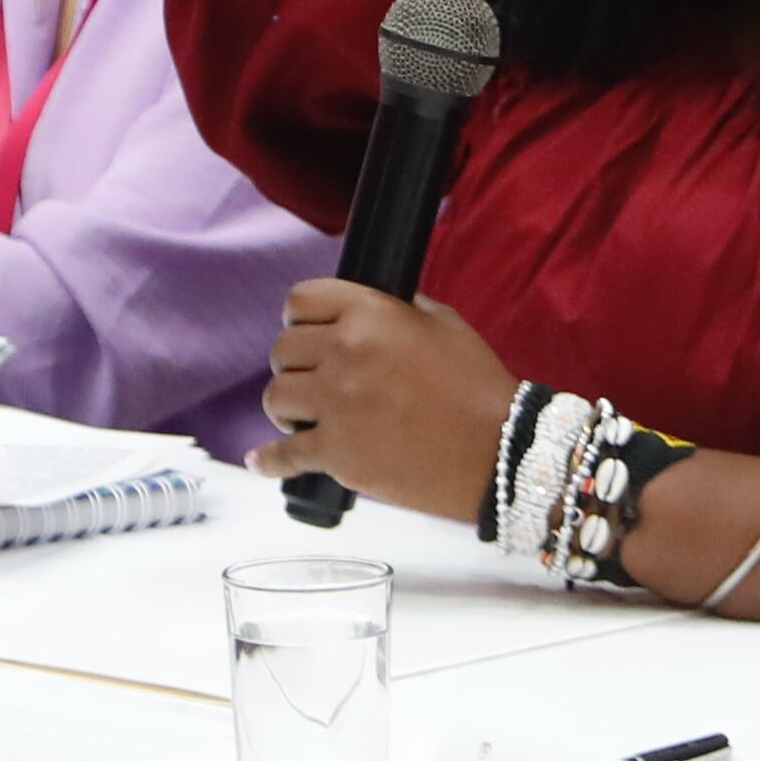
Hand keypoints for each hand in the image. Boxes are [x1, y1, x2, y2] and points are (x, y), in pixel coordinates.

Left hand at [247, 285, 516, 522]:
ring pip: (275, 396)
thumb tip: (365, 309)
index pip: (302, 300)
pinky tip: (262, 461)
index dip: (300, 316)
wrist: (497, 451)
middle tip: (313, 378)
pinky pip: (283, 454)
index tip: (305, 330)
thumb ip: (396, 309)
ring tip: (304, 414)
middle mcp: (346, 353)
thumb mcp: (443, 323)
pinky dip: (269, 460)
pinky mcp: (336, 454)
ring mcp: (336, 405)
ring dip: (287, 405)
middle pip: (283, 349)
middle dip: (296, 362)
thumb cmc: (478, 386)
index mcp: (370, 314)